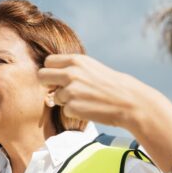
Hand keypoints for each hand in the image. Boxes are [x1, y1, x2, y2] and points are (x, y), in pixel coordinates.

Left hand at [38, 54, 153, 129]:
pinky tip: (89, 108)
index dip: (51, 71)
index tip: (57, 77)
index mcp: (76, 60)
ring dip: (65, 101)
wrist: (129, 102)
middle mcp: (71, 73)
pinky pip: (65, 110)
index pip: (48, 62)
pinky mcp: (73, 107)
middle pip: (42, 76)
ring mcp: (71, 91)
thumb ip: (72, 69)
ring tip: (85, 100)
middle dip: (47, 84)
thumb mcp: (92, 68)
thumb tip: (52, 74)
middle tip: (59, 90)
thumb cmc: (112, 85)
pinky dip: (74, 112)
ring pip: (54, 97)